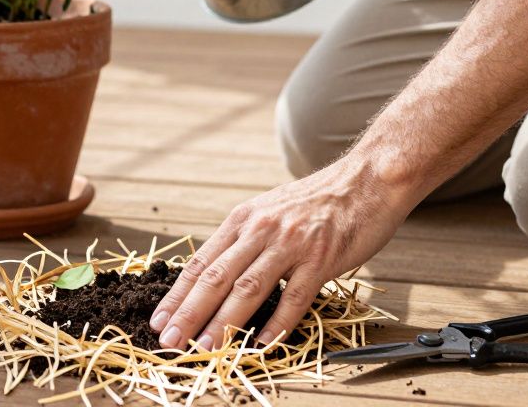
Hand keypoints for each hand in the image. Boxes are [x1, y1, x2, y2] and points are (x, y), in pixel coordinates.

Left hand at [148, 155, 414, 348]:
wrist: (367, 179)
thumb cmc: (318, 200)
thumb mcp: (269, 211)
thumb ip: (244, 239)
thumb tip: (215, 275)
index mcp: (243, 219)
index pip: (201, 262)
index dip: (178, 294)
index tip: (160, 320)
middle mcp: (261, 229)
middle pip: (216, 277)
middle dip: (189, 313)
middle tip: (170, 340)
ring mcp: (291, 244)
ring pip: (248, 289)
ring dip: (223, 322)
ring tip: (206, 348)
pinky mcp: (321, 258)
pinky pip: (294, 297)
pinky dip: (276, 323)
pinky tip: (261, 344)